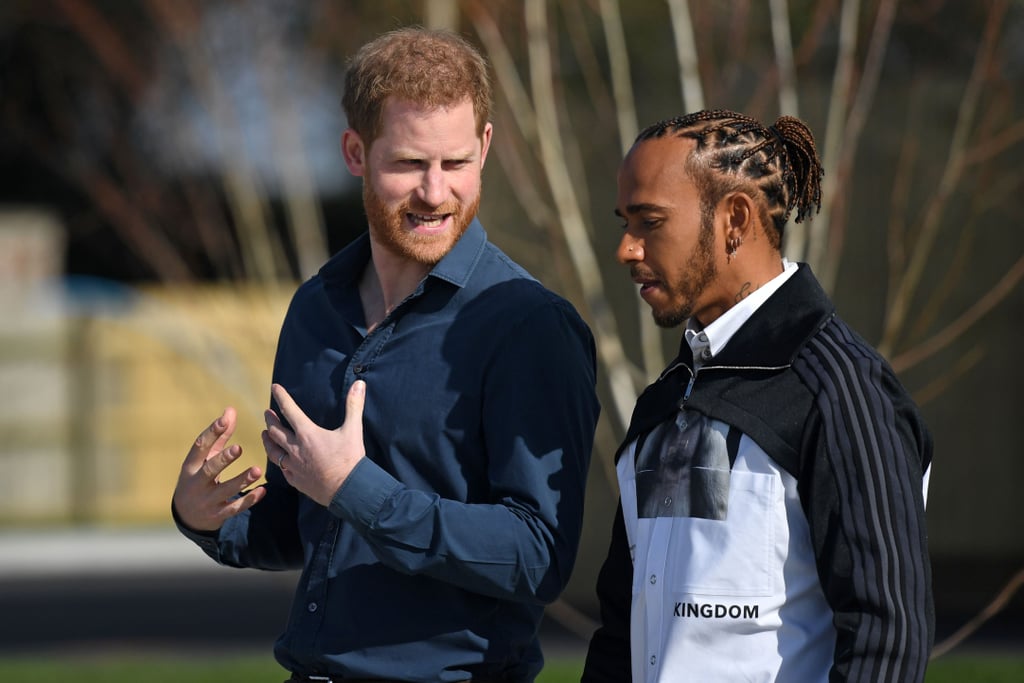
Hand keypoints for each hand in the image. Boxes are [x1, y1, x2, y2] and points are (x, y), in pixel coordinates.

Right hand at [172, 407, 266, 531]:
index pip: (199, 447)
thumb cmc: (198, 478)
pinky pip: (235, 507)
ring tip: (257, 470)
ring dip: (242, 480)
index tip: (224, 420)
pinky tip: (263, 490)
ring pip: (225, 490)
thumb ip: (219, 436)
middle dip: (223, 460)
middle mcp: (196, 483)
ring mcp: (207, 501)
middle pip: (209, 470)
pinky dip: (249, 500)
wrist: (187, 516)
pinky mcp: (218, 515)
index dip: (211, 433)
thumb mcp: (204, 459)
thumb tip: (230, 409)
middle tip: (238, 448)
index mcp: (191, 466)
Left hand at [262, 381, 366, 506]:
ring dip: (268, 440)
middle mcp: (296, 448)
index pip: (290, 410)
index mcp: (307, 434)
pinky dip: (279, 462)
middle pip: (275, 431)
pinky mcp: (296, 480)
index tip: (274, 387)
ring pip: (273, 451)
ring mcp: (294, 466)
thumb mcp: (353, 430)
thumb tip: (359, 384)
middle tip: (267, 413)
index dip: (281, 397)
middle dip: (270, 420)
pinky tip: (280, 461)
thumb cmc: (350, 459)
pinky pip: (282, 470)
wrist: (348, 490)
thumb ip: (354, 405)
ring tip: (265, 434)